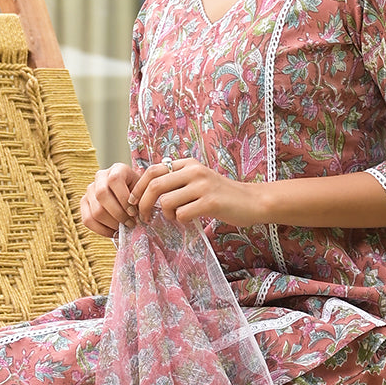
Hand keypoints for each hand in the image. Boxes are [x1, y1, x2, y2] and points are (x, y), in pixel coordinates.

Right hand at [80, 163, 141, 237]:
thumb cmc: (138, 193)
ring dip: (111, 224)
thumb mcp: (143, 191)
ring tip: (123, 228)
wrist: (130, 193)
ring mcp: (90, 189)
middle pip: (102, 195)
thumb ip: (141, 200)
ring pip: (95, 211)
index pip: (114, 180)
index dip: (124, 199)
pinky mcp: (84, 203)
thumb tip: (138, 217)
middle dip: (118, 214)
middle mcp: (100, 176)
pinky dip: (101, 230)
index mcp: (117, 169)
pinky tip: (113, 232)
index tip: (134, 213)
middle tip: (130, 223)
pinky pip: (87, 220)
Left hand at [127, 157, 266, 227]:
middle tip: (143, 217)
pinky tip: (189, 220)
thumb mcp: (198, 180)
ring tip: (175, 217)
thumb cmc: (221, 194)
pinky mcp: (210, 202)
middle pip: (155, 185)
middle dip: (142, 204)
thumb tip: (146, 190)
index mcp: (188, 164)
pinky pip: (182, 214)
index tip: (133, 202)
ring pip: (166, 202)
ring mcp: (202, 186)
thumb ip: (176, 181)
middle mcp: (194, 171)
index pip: (152, 170)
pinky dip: (180, 220)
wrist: (252, 201)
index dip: (138, 187)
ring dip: (165, 214)